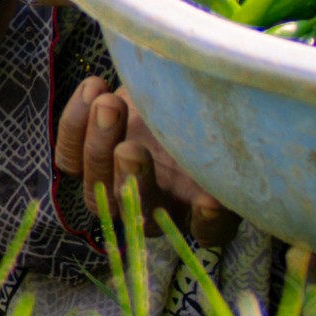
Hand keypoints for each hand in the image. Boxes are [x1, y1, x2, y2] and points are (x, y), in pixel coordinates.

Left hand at [52, 74, 224, 235]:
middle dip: (134, 182)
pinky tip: (95, 88)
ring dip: (99, 147)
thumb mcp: (223, 119)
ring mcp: (114, 186)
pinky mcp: (84, 161)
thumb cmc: (204, 105)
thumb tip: (247, 153)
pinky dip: (75, 124)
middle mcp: (157, 206)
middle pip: (139, 212)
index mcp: (202, 206)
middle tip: (132, 151)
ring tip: (110, 105)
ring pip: (96, 189)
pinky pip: (69, 159)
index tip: (211, 201)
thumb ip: (230, 142)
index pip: (209, 230)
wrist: (163, 85)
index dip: (209, 221)